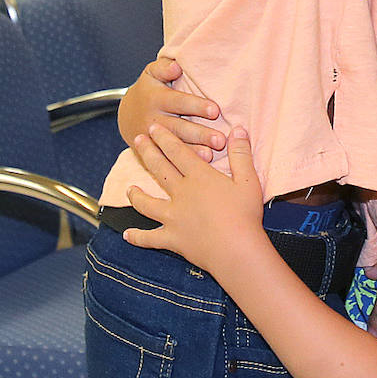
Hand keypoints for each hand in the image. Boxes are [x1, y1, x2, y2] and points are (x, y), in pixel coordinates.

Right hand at [117, 57, 224, 158]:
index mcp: (156, 98)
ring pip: (175, 146)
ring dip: (193, 151)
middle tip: (220, 139)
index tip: (215, 110)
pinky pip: (169, 159)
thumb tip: (176, 67)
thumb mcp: (151, 73)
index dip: (196, 106)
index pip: (178, 102)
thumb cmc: (148, 90)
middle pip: (179, 128)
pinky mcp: (153, 152)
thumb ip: (163, 67)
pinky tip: (200, 165)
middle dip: (200, 134)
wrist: (125, 115)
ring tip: (211, 155)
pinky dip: (183, 163)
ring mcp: (152, 139)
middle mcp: (154, 120)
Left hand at [125, 125, 264, 272]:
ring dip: (136, 195)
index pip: (177, 151)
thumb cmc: (245, 214)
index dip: (164, 138)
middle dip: (147, 152)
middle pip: (159, 169)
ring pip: (147, 203)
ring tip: (129, 189)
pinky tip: (127, 235)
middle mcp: (181, 193)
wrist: (236, 250)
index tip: (153, 127)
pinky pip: (149, 238)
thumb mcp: (248, 180)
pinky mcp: (172, 238)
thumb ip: (241, 154)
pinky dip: (137, 237)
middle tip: (136, 139)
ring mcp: (173, 217)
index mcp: (199, 177)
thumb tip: (238, 129)